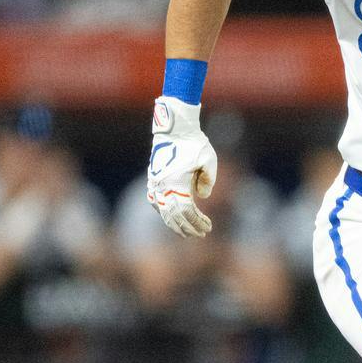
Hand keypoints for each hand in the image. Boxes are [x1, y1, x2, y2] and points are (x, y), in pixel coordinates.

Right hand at [147, 96, 217, 237]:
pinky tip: (170, 216)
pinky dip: (162, 211)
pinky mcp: (152, 178)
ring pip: (162, 210)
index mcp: (176, 183)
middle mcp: (162, 186)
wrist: (174, 128)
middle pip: (173, 215)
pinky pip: (154, 201)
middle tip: (200, 235)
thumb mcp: (208, 161)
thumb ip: (208, 181)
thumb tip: (202, 197)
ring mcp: (155, 183)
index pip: (187, 212)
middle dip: (187, 227)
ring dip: (174, 222)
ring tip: (185, 231)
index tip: (208, 228)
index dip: (197, 222)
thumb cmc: (194, 143)